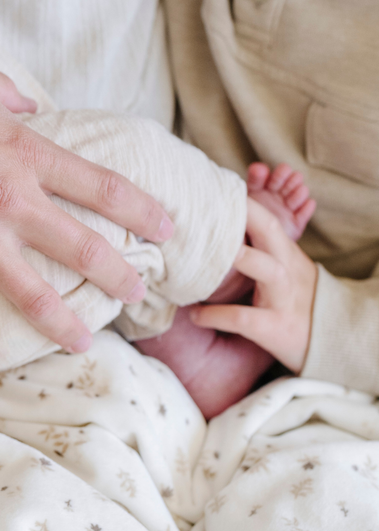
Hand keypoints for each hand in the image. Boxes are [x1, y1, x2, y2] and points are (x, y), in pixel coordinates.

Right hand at [0, 54, 172, 375]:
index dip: (141, 211)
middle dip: (118, 276)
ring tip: (84, 343)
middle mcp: (10, 201)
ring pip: (34, 295)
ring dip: (64, 325)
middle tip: (138, 295)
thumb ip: (8, 93)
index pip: (102, 187)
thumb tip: (30, 106)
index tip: (166, 229)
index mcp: (24, 152)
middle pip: (83, 248)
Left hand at [190, 198, 314, 372]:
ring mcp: (282, 298)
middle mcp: (286, 270)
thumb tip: (218, 232)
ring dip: (243, 258)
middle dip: (246, 217)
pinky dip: (217, 315)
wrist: (334, 340)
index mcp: (285, 254)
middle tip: (210, 208)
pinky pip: (244, 318)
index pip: (266, 219)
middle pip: (271, 233)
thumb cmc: (298, 300)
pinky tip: (196, 315)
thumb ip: (262, 250)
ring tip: (208, 256)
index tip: (213, 190)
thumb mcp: (287, 269)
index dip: (243, 203)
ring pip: (268, 270)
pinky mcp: (275, 327)